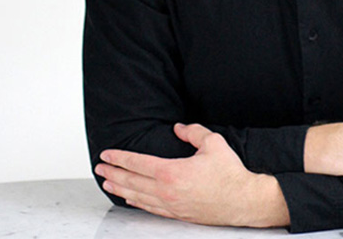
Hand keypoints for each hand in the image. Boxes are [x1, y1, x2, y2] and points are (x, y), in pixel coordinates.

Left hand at [95, 123, 288, 227]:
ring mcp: (171, 205)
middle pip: (132, 182)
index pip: (138, 163)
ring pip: (138, 197)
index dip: (120, 158)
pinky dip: (136, 202)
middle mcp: (167, 191)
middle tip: (99, 168)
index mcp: (172, 172)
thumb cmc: (230, 173)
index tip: (106, 154)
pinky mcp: (177, 215)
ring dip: (120, 189)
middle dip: (113, 174)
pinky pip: (150, 208)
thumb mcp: (213, 143)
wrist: (243, 200)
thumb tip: (178, 127)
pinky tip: (130, 199)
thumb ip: (193, 132)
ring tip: (107, 183)